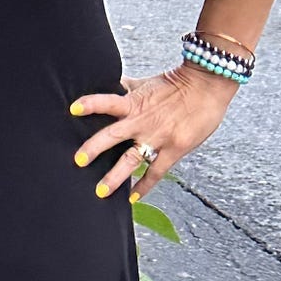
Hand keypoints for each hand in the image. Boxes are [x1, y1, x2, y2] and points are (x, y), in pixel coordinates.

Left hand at [70, 63, 239, 201]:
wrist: (208, 85)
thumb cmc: (177, 82)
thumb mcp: (147, 83)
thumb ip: (127, 87)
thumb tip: (111, 84)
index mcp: (134, 103)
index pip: (107, 102)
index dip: (91, 104)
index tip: (73, 109)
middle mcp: (143, 121)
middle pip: (113, 135)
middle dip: (94, 148)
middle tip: (78, 160)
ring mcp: (158, 137)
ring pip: (132, 159)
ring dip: (115, 176)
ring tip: (100, 191)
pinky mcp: (175, 149)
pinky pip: (156, 172)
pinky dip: (144, 186)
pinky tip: (132, 197)